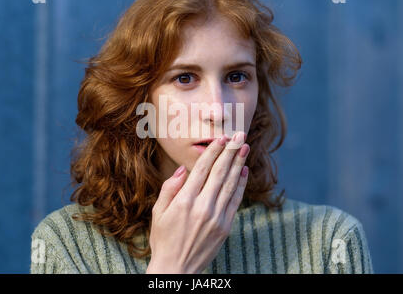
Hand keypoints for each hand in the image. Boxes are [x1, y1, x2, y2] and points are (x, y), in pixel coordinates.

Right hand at [146, 131, 249, 273]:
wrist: (177, 268)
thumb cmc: (163, 239)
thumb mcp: (158, 212)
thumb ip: (169, 188)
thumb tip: (184, 169)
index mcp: (184, 201)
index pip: (202, 169)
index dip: (213, 151)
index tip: (221, 138)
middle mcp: (202, 206)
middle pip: (219, 172)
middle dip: (230, 151)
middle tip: (238, 134)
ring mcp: (216, 217)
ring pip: (230, 183)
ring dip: (239, 163)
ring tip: (245, 146)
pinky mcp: (225, 226)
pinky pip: (235, 200)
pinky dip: (241, 184)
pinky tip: (244, 171)